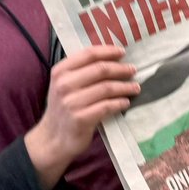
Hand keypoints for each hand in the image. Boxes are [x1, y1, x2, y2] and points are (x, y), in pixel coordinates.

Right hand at [25, 46, 139, 189]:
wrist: (53, 138)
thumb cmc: (64, 108)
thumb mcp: (65, 85)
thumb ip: (81, 71)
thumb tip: (113, 59)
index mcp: (60, 71)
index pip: (88, 54)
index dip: (108, 51)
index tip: (123, 52)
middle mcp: (64, 85)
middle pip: (100, 69)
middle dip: (121, 69)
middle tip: (133, 70)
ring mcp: (71, 102)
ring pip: (106, 88)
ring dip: (125, 87)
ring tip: (135, 87)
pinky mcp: (81, 118)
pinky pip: (107, 106)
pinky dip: (120, 103)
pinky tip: (126, 102)